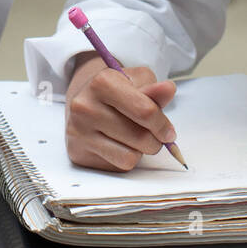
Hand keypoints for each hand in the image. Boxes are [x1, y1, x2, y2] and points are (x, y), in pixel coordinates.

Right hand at [64, 52, 177, 171]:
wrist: (86, 102)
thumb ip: (154, 90)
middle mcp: (85, 106)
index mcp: (102, 83)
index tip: (168, 132)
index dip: (162, 125)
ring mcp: (79, 131)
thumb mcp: (137, 81)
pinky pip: (118, 166)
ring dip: (141, 151)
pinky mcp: (78, 152)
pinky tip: (120, 145)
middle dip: (155, 141)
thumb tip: (168, 89)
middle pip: (140, 137)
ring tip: (135, 138)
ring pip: (130, 156)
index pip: (145, 111)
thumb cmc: (117, 90)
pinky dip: (126, 158)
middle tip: (153, 135)